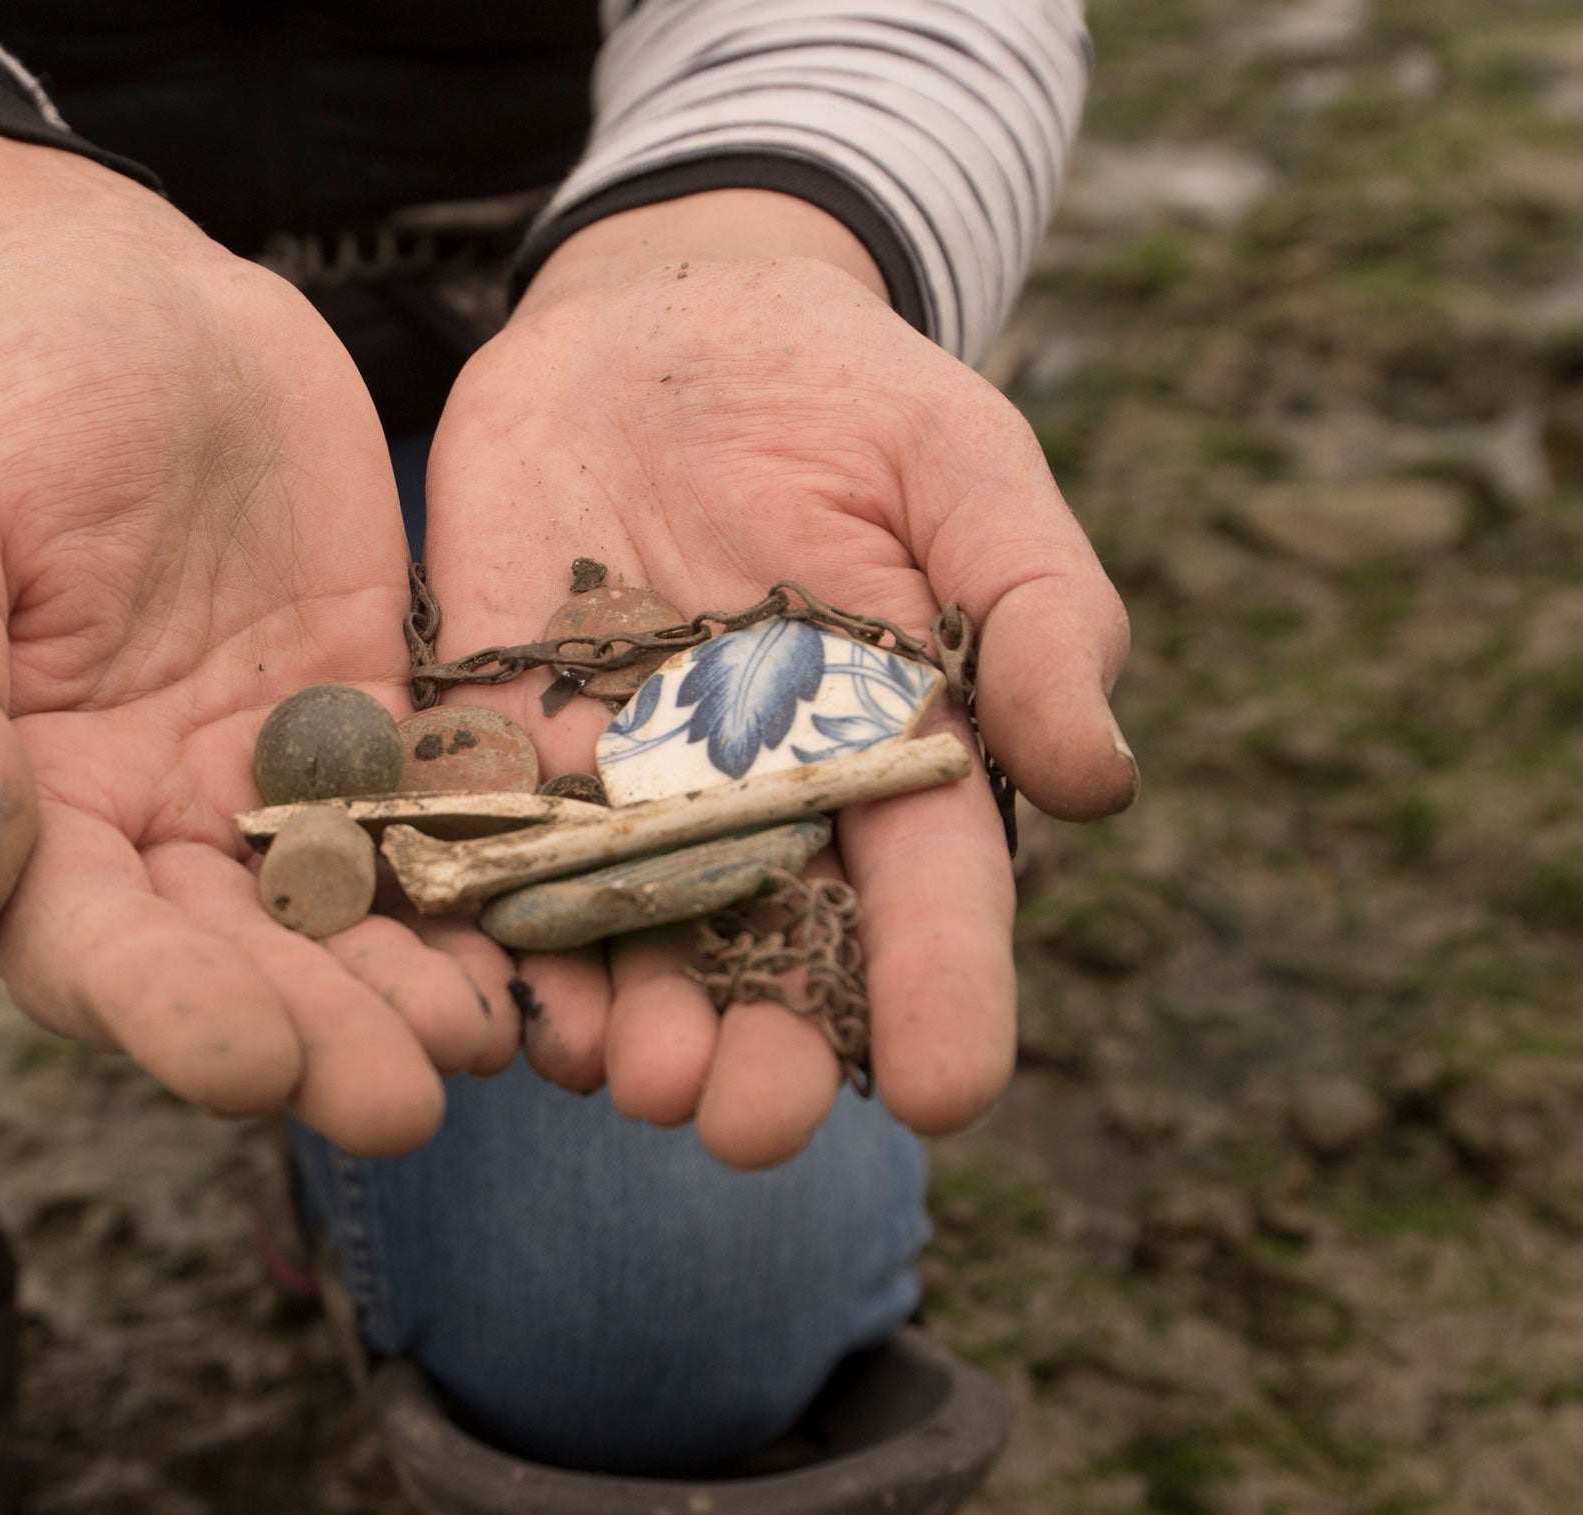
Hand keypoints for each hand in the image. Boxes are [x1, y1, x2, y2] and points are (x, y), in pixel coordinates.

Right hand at [0, 128, 517, 1153]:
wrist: (115, 290)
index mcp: (22, 811)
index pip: (90, 950)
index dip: (168, 1013)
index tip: (249, 1064)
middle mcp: (149, 831)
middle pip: (235, 969)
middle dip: (318, 1038)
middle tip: (403, 1100)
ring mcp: (269, 786)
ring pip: (347, 921)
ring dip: (411, 989)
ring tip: (483, 1036)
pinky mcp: (373, 727)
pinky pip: (437, 821)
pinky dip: (489, 882)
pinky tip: (552, 932)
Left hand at [422, 189, 1132, 1165]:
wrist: (670, 318)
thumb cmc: (855, 400)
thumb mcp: (971, 472)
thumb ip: (1039, 613)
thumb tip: (1098, 778)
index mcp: (891, 767)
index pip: (930, 908)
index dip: (942, 1001)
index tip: (947, 1094)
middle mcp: (755, 809)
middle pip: (765, 963)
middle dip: (759, 1058)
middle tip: (747, 1128)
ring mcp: (621, 784)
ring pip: (622, 936)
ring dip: (620, 1018)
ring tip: (622, 1077)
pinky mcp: (499, 735)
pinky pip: (485, 847)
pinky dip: (483, 919)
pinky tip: (487, 981)